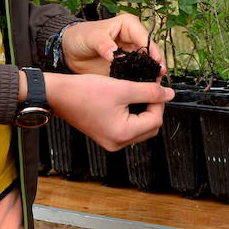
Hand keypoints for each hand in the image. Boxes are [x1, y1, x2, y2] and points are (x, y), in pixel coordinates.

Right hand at [45, 74, 173, 149]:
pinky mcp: (106, 136)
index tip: (156, 85)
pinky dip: (132, 116)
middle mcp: (118, 143)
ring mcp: (111, 142)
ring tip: (139, 93)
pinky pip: (128, 129)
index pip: (155, 120)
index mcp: (123, 134)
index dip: (159, 101)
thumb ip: (149, 91)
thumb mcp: (122, 88)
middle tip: (149, 89)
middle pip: (150, 128)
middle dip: (153, 108)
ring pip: (140, 129)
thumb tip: (169, 94)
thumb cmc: (85, 91)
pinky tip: (128, 101)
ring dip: (144, 112)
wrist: (58, 95)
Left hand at [60, 14, 164, 74]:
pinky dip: (139, 80)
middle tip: (159, 75)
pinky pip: (136, 74)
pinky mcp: (126, 68)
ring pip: (146, 64)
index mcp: (128, 26)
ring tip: (155, 83)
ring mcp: (130, 55)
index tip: (155, 60)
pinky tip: (143, 87)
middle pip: (150, 51)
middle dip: (155, 63)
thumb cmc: (81, 36)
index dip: (151, 49)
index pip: (144, 37)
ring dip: (150, 73)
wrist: (70, 51)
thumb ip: (103, 44)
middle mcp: (133, 39)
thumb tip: (113, 53)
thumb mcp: (92, 37)